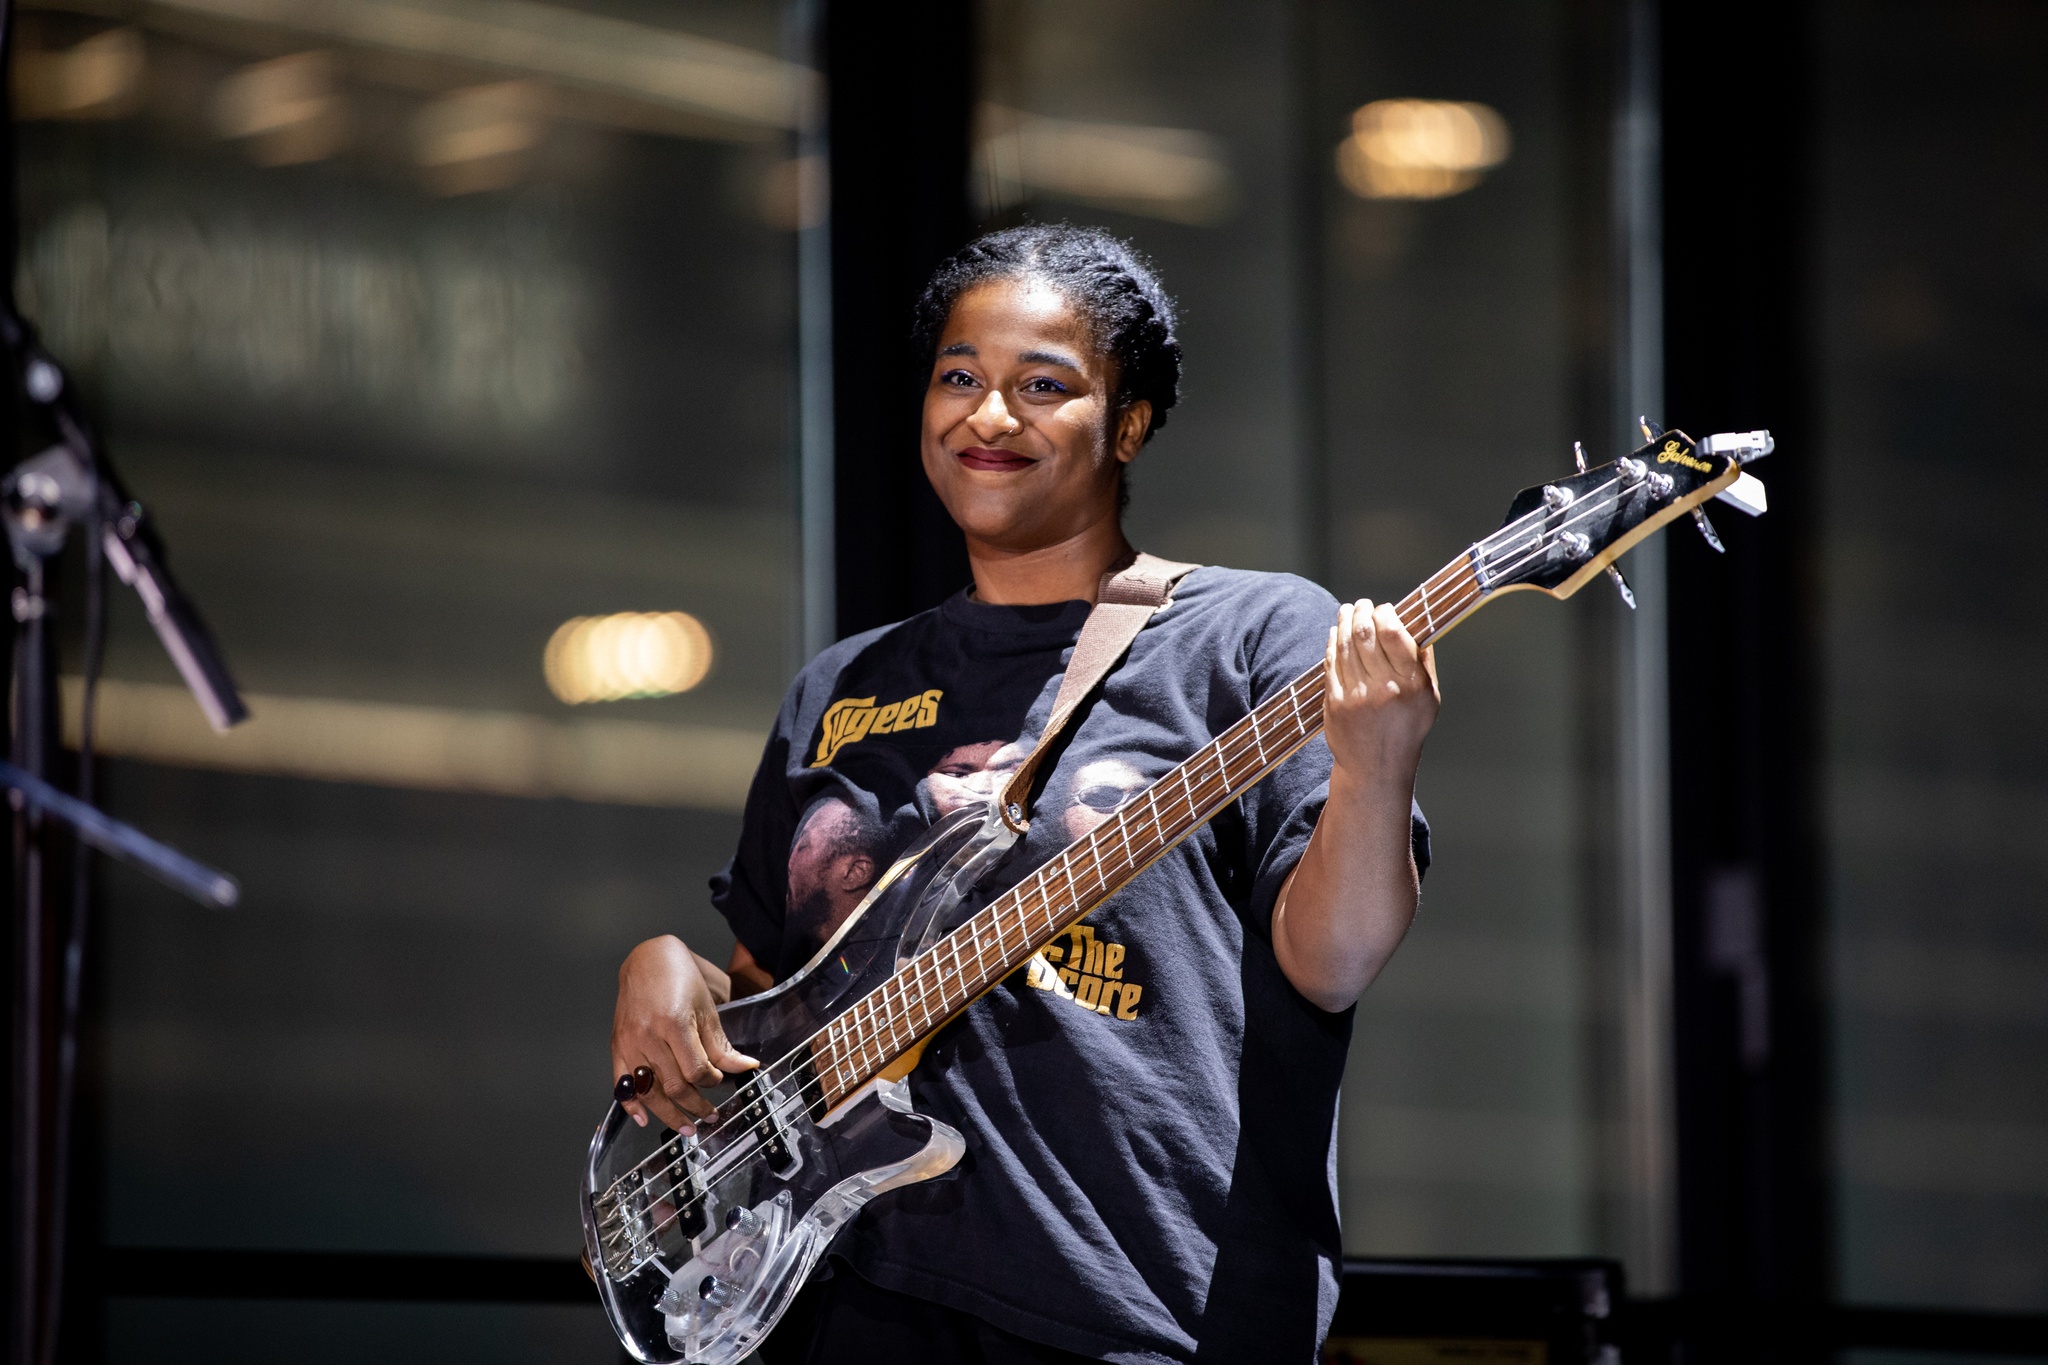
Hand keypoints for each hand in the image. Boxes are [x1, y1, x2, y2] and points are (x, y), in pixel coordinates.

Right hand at [610, 935, 758, 1133]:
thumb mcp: (707, 1008)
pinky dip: (632, 1105)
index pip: (697, 1069)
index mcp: (674, 1023)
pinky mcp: (617, 1046)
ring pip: (649, 1091)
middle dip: (695, 1105)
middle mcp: (648, 1036)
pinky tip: (644, 1118)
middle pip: (674, 1085)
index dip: (712, 1082)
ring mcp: (629, 1043)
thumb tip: (745, 1067)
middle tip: (709, 1116)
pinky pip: (622, 1084)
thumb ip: (721, 1045)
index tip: (720, 1082)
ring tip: (686, 1128)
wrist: (648, 960)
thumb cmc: (680, 978)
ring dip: (669, 1114)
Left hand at [1322, 599, 1438, 794]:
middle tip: (1361, 604)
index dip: (1385, 613)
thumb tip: (1415, 623)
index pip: (1394, 633)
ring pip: (1345, 645)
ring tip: (1347, 611)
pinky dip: (1332, 643)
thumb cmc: (1407, 729)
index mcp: (1411, 684)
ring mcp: (1356, 696)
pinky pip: (1331, 663)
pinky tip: (1335, 633)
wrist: (1377, 768)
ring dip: (1344, 622)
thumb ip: (1423, 661)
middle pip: (1365, 634)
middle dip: (1361, 611)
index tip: (1384, 608)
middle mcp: (1384, 688)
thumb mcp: (1429, 698)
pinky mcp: (1335, 703)